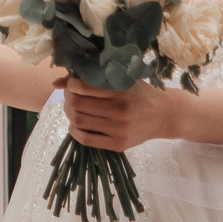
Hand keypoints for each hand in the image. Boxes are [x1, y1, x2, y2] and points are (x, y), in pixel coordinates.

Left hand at [61, 76, 189, 151]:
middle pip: (77, 104)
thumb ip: (94, 78)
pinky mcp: (118, 143)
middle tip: (70, 96)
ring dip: (69, 113)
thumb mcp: (124, 79)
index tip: (72, 84)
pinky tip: (76, 124)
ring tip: (73, 109)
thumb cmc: (141, 93)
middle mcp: (120, 109)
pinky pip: (86, 139)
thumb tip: (57, 82)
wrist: (165, 115)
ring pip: (79, 121)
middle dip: (67, 98)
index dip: (71, 85)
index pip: (83, 87)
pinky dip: (74, 131)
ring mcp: (119, 128)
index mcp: (121, 89)